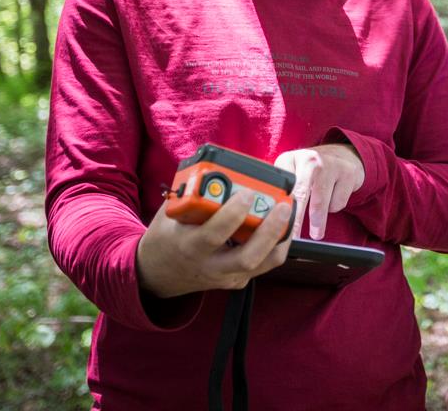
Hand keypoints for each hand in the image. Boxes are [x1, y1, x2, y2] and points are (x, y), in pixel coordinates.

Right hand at [136, 192, 292, 297]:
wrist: (159, 274)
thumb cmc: (167, 236)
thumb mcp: (172, 213)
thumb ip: (193, 193)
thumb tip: (219, 167)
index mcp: (189, 246)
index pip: (213, 234)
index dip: (232, 214)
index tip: (246, 192)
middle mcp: (210, 266)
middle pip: (247, 257)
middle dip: (268, 230)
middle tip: (282, 205)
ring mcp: (226, 276)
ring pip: (263, 263)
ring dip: (280, 236)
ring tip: (288, 211)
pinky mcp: (238, 279)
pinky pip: (265, 263)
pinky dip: (278, 243)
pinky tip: (283, 223)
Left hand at [274, 144, 364, 239]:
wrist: (342, 154)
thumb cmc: (311, 170)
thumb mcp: (291, 171)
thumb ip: (280, 190)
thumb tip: (269, 217)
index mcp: (290, 159)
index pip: (281, 188)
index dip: (279, 209)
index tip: (278, 228)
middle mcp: (310, 159)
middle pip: (301, 195)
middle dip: (297, 221)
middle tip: (295, 238)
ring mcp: (331, 164)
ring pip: (322, 204)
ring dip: (318, 222)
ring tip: (316, 231)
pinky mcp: (349, 173)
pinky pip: (338, 203)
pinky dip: (334, 207)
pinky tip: (332, 198)